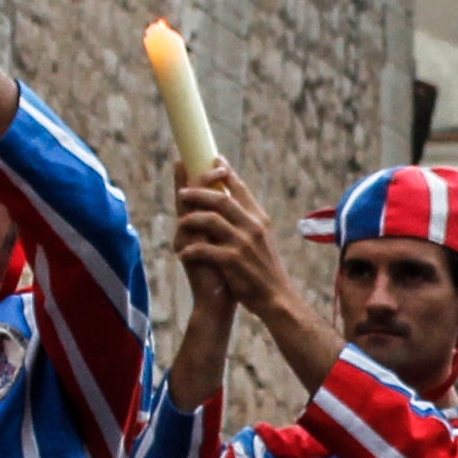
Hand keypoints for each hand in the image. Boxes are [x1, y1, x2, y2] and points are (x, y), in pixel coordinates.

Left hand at [165, 164, 295, 329]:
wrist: (277, 298)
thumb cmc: (265, 270)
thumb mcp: (263, 240)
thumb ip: (248, 223)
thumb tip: (231, 206)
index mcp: (259, 219)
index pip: (240, 189)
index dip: (225, 172)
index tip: (214, 159)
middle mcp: (253, 227)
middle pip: (221, 199)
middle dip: (199, 191)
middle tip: (182, 191)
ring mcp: (243, 243)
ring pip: (211, 220)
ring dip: (192, 218)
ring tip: (180, 221)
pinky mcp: (233, 261)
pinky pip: (205, 249)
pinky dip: (192, 250)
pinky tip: (183, 253)